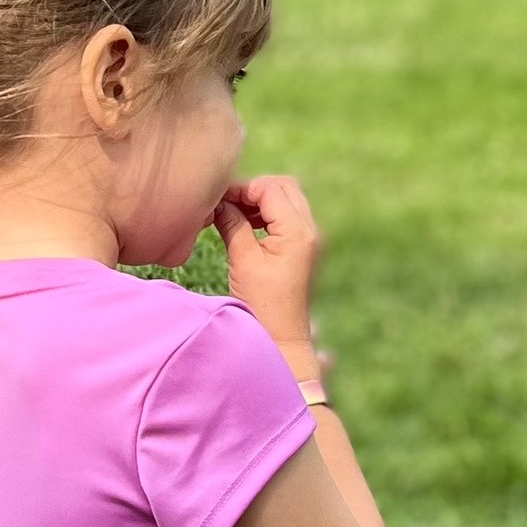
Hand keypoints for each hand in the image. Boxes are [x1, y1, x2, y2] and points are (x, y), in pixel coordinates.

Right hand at [213, 175, 322, 368]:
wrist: (283, 340)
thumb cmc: (262, 306)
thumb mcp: (243, 260)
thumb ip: (232, 224)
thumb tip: (216, 201)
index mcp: (298, 232)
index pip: (270, 188)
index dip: (242, 189)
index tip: (217, 201)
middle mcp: (309, 230)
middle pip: (283, 186)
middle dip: (253, 190)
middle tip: (226, 205)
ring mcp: (309, 238)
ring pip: (285, 199)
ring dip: (259, 201)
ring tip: (232, 216)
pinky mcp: (302, 247)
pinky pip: (285, 216)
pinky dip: (266, 214)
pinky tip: (244, 226)